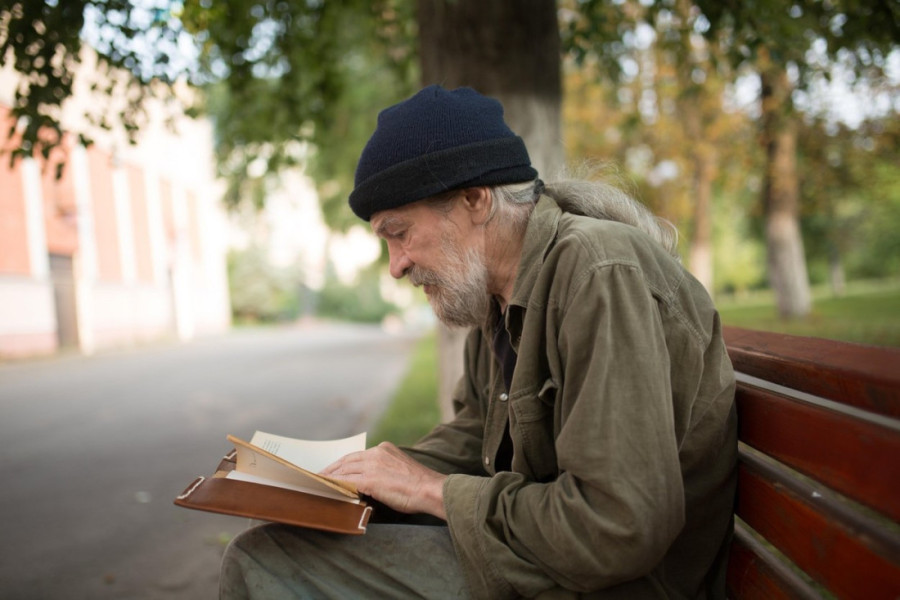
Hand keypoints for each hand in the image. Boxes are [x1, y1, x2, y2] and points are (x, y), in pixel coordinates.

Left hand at [321, 442, 447, 519]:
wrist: (430, 490)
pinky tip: (327, 489)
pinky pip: (346, 481)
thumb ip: (383, 471)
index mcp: (384, 449)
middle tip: (319, 476)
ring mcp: (373, 465)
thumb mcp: (399, 470)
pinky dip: (335, 485)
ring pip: (344, 470)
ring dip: (329, 477)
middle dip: (332, 469)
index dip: (342, 463)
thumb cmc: (419, 486)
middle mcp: (377, 453)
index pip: (357, 455)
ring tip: (319, 483)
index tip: (332, 469)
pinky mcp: (370, 479)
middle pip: (347, 460)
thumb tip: (369, 482)